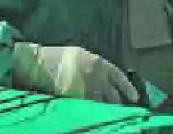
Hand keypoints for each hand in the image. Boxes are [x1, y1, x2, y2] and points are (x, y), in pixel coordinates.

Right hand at [11, 43, 139, 104]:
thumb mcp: (82, 56)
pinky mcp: (75, 101)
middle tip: (120, 110)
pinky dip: (91, 113)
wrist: (38, 64)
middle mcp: (97, 78)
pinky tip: (91, 116)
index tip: (134, 98)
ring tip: (107, 116)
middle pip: (112, 95)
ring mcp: (86, 91)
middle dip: (116, 104)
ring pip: (101, 106)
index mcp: (99, 64)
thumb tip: (107, 80)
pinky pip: (87, 110)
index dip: (128, 88)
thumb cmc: (57, 58)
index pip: (120, 78)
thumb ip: (96, 67)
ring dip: (104, 111)